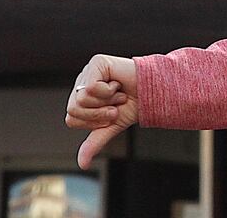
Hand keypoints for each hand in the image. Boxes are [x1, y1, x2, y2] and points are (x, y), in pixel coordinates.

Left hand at [65, 54, 138, 168]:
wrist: (155, 93)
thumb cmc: (134, 105)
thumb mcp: (112, 126)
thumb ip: (94, 142)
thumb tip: (82, 164)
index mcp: (82, 96)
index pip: (71, 117)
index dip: (93, 121)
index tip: (111, 113)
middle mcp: (82, 82)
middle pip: (73, 109)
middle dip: (98, 114)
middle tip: (115, 106)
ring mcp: (89, 71)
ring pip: (81, 99)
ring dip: (106, 102)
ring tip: (118, 94)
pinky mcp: (98, 63)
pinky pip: (90, 87)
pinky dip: (108, 91)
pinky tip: (118, 85)